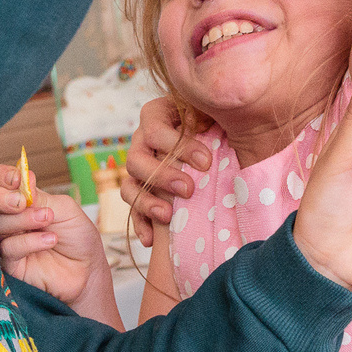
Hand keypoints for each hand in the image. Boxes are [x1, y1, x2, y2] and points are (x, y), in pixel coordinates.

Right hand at [0, 162, 109, 312]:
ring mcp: (4, 240)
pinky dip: (28, 242)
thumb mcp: (63, 208)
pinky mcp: (8, 264)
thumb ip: (39, 196)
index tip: (17, 179)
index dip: (1, 177)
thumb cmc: (76, 236)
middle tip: (21, 202)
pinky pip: (7, 249)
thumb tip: (21, 179)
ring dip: (20, 220)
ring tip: (46, 219)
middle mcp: (5, 217)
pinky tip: (48, 240)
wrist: (87, 269)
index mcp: (17, 199)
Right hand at [124, 95, 209, 244]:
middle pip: (136, 159)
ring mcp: (140, 169)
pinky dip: (141, 224)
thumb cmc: (219, 122)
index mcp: (157, 115)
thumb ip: (212, 112)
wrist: (222, 144)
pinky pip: (132, 210)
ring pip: (129, 186)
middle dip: (163, 177)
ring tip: (168, 216)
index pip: (154, 129)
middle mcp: (142, 141)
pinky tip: (151, 239)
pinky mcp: (142, 192)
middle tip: (189, 190)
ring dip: (147, 202)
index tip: (206, 162)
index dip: (178, 146)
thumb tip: (210, 120)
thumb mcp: (216, 111)